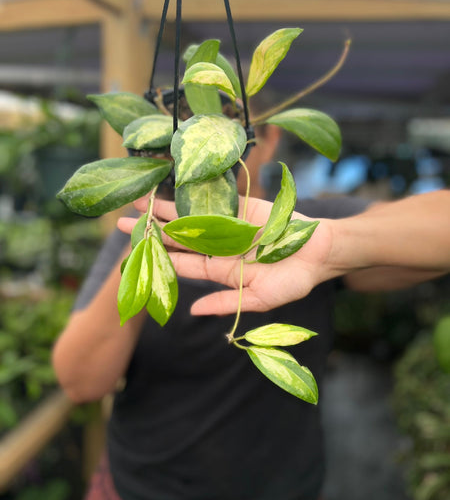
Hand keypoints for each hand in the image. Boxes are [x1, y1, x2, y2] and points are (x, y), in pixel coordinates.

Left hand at [118, 196, 334, 315]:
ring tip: (139, 202)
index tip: (134, 252)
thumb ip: (226, 302)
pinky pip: (212, 199)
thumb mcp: (261, 298)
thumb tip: (193, 311)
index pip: (183, 263)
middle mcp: (219, 247)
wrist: (320, 250)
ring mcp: (228, 225)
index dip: (158, 257)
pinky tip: (173, 188)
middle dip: (152, 232)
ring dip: (166, 210)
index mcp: (221, 270)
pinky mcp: (240, 207)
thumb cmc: (294, 279)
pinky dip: (193, 194)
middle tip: (122, 224)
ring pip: (191, 217)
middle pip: (180, 239)